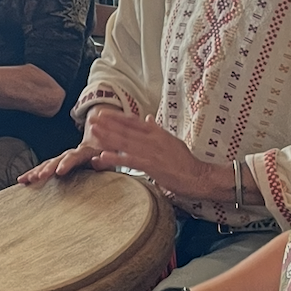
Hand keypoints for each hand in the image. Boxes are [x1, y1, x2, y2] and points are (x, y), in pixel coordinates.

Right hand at [19, 107, 117, 184]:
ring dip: (37, 171)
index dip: (66, 164)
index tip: (59, 171)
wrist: (100, 144)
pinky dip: (33, 173)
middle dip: (47, 168)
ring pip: (47, 163)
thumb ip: (104, 161)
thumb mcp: (109, 157)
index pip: (74, 157)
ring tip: (27, 179)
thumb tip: (97, 160)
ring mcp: (62, 158)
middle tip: (38, 177)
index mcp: (84, 152)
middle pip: (57, 160)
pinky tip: (22, 180)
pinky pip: (44, 167)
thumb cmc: (107, 155)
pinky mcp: (57, 163)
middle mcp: (71, 154)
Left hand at [88, 111, 212, 200]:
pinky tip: (103, 156)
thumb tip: (148, 117)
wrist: (198, 176)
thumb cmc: (185, 161)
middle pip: (126, 129)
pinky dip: (116, 157)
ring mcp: (152, 152)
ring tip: (94, 131)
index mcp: (157, 133)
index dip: (117, 117)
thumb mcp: (171, 140)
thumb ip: (157, 129)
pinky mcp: (151, 165)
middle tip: (91, 119)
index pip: (133, 121)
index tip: (103, 114)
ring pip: (125, 142)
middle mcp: (153, 139)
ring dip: (108, 136)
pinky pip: (130, 160)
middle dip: (107, 124)